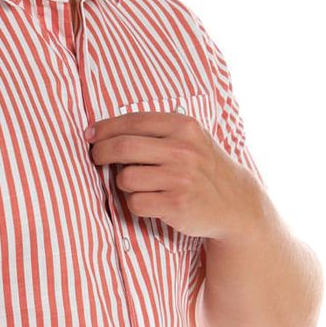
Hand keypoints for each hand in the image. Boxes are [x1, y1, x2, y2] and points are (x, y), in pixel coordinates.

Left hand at [85, 111, 262, 241]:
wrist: (235, 203)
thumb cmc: (201, 168)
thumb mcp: (189, 139)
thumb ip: (155, 131)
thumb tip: (101, 130)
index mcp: (183, 127)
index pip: (132, 121)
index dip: (104, 128)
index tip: (90, 135)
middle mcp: (183, 150)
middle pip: (122, 147)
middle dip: (100, 153)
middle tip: (95, 157)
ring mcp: (180, 178)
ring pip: (125, 178)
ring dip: (124, 183)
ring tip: (140, 185)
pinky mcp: (176, 204)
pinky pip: (135, 203)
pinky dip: (135, 204)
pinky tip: (151, 201)